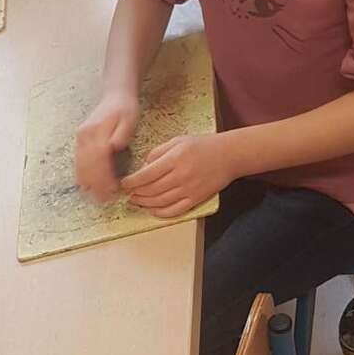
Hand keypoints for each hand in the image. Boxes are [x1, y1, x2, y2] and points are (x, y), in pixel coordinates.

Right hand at [74, 93, 139, 202]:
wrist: (114, 95)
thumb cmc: (125, 109)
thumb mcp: (129, 118)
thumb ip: (121, 133)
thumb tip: (113, 147)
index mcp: (96, 131)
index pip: (98, 158)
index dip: (104, 176)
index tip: (112, 190)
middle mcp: (84, 136)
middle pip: (86, 165)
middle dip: (95, 185)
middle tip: (104, 200)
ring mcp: (79, 139)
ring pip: (79, 166)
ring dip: (87, 183)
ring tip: (96, 198)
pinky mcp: (79, 142)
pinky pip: (77, 162)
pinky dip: (81, 176)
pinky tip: (87, 187)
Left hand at [122, 133, 236, 218]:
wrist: (229, 155)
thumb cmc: (203, 146)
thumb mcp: (177, 141)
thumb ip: (157, 153)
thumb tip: (142, 167)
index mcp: (175, 159)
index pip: (146, 175)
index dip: (131, 182)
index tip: (123, 183)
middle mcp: (181, 175)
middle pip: (151, 190)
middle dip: (135, 193)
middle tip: (127, 193)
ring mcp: (189, 189)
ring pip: (160, 202)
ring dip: (144, 203)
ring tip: (136, 200)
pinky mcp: (196, 199)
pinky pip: (175, 211)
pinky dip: (160, 213)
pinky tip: (152, 210)